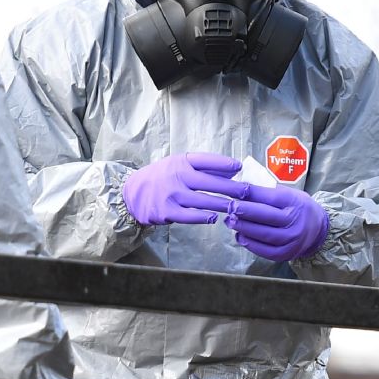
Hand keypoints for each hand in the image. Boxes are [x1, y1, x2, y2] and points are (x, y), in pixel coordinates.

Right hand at [122, 152, 245, 225]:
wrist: (132, 192)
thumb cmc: (161, 177)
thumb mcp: (178, 164)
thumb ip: (203, 167)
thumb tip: (233, 170)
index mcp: (182, 162)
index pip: (207, 160)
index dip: (225, 163)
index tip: (240, 167)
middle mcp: (178, 176)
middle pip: (211, 182)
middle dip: (232, 188)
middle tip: (247, 193)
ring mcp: (173, 194)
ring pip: (205, 201)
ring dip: (223, 205)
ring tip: (236, 208)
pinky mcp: (168, 211)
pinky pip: (192, 216)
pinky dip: (205, 217)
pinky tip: (213, 218)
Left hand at [224, 183, 327, 261]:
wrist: (318, 230)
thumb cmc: (298, 208)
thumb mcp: (289, 194)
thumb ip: (268, 192)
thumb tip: (241, 188)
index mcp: (294, 203)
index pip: (270, 197)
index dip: (250, 193)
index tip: (235, 189)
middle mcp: (294, 222)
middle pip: (264, 216)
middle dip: (244, 211)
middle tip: (229, 207)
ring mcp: (290, 240)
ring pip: (262, 234)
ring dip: (243, 227)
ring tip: (230, 221)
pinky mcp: (285, 254)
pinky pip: (263, 250)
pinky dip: (249, 243)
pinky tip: (239, 236)